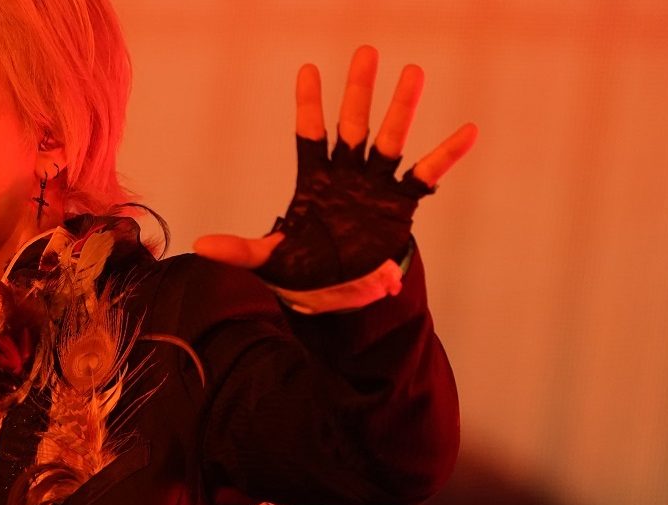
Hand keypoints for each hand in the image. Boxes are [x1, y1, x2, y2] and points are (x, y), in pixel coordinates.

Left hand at [195, 45, 477, 289]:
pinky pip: (426, 175)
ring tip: (413, 71)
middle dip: (359, 91)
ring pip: (391, 140)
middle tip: (365, 51)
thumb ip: (241, 250)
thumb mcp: (270, 260)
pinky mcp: (400, 205)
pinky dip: (446, 155)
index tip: (308, 69)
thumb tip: (200, 246)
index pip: (310, 136)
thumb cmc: (301, 268)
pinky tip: (467, 131)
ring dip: (402, 108)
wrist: (334, 289)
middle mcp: (346, 175)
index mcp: (314, 181)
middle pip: (353, 125)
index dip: (309, 105)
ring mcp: (374, 186)